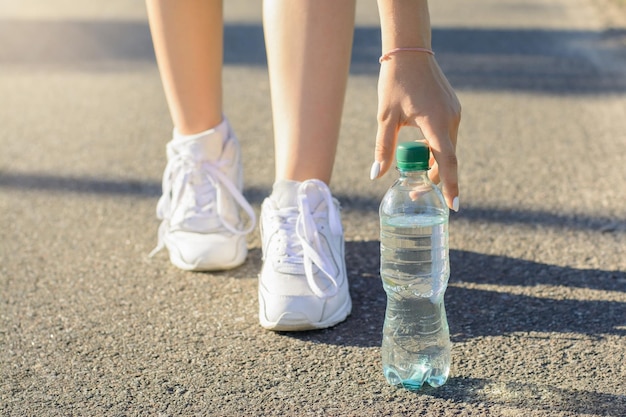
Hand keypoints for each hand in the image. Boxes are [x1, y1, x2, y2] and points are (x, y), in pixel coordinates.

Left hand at [371, 53, 460, 210]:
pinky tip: (419, 150)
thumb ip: (383, 148)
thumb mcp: (385, 117)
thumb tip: (377, 176)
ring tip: (413, 172)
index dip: (451, 186)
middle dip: (434, 179)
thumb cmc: (395, 82)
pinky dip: (436, 148)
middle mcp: (451, 119)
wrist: (409, 50)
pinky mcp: (452, 109)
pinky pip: (446, 136)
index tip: (454, 207)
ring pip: (447, 148)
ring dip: (433, 163)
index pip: (448, 162)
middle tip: (414, 193)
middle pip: (447, 159)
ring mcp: (454, 113)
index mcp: (436, 122)